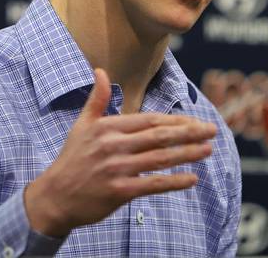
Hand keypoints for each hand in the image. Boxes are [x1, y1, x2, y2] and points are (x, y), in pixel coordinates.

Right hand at [23, 68, 216, 236]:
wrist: (55, 197)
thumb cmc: (72, 159)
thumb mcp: (81, 125)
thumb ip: (96, 99)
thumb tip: (99, 70)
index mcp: (108, 127)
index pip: (149, 120)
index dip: (175, 121)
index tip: (195, 121)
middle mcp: (114, 146)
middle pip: (160, 136)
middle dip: (189, 133)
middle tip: (212, 130)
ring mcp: (117, 169)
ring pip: (160, 159)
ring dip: (188, 154)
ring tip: (208, 150)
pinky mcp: (120, 191)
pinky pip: (153, 184)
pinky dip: (174, 181)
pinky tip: (192, 179)